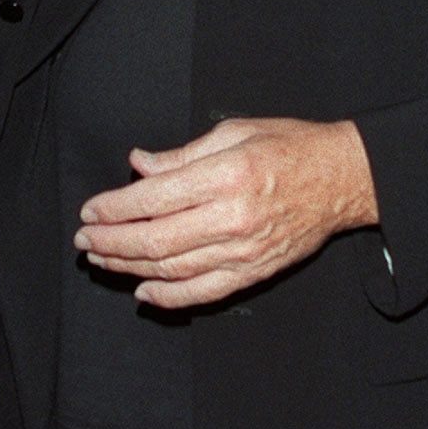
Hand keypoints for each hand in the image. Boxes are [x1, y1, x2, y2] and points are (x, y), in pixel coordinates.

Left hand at [76, 117, 378, 309]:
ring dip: (129, 266)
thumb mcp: (234, 132)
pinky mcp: (254, 272)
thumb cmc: (290, 148)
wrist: (343, 179)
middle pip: (155, 238)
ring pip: (172, 268)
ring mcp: (244, 251)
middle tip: (84, 238)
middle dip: (111, 240)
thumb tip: (139, 165)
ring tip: (103, 258)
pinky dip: (169, 296)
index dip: (114, 207)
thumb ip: (182, 155)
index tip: (90, 209)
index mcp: (226, 175)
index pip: (154, 198)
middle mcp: (233, 217)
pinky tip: (143, 291)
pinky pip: (204, 292)